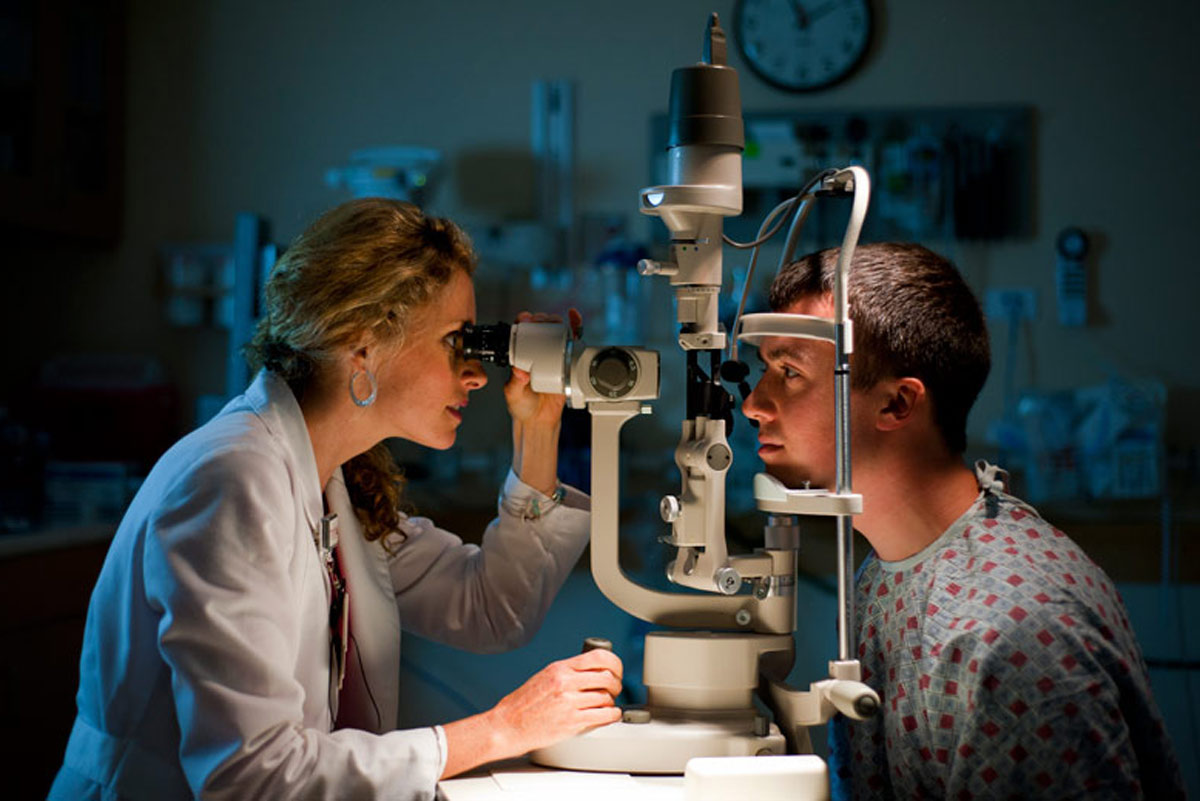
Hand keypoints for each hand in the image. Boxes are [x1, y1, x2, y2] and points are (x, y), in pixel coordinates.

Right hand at [440, 648, 622, 777]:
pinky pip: (604, 715)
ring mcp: (570, 702)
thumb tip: (590, 672)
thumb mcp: (544, 677)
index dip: (614, 663)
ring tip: (607, 705)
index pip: (598, 657)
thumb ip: (567, 673)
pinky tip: (609, 715)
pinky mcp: (573, 721)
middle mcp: (566, 682)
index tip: (616, 670)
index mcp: (559, 668)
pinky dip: (612, 715)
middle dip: (616, 684)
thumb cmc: (522, 705)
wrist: (507, 726)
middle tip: (614, 689)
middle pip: (607, 677)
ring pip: (607, 697)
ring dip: (611, 702)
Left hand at [503, 308, 583, 427]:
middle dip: (540, 319)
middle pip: (539, 328)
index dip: (522, 322)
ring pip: (556, 331)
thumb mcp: (514, 394)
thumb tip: (520, 371)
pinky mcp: (568, 360)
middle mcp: (536, 352)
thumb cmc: (523, 406)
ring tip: (555, 321)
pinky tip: (574, 317)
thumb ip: (515, 384)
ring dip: (556, 321)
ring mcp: (553, 355)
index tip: (525, 319)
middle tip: (540, 321)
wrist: (540, 420)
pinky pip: (573, 342)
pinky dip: (575, 327)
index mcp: (519, 356)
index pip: (520, 333)